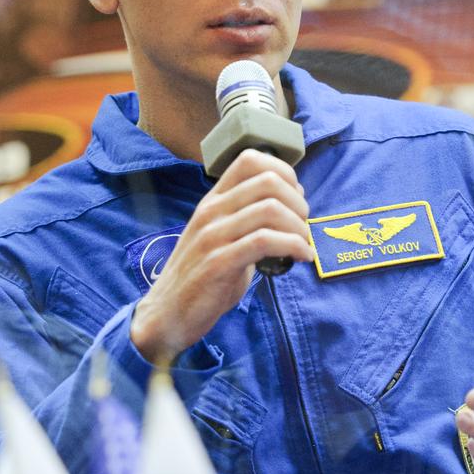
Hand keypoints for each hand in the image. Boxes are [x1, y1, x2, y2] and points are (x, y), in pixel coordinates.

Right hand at [130, 149, 314, 362]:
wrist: (168, 313)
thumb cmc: (202, 277)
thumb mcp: (223, 238)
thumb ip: (249, 220)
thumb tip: (291, 206)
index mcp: (213, 200)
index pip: (250, 160)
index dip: (284, 172)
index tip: (296, 198)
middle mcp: (211, 211)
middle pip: (268, 182)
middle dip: (298, 202)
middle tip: (303, 225)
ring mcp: (213, 236)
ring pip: (270, 210)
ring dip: (299, 227)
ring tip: (304, 244)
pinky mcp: (219, 262)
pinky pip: (264, 242)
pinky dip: (294, 246)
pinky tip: (302, 257)